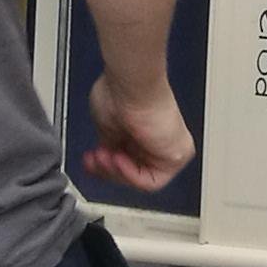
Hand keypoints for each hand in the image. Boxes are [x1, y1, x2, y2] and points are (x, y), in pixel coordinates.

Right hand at [84, 70, 193, 195]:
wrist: (133, 85)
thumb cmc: (121, 93)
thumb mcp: (107, 125)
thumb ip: (109, 145)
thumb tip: (104, 158)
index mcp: (142, 131)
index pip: (124, 160)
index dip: (104, 166)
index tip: (89, 163)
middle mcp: (156, 140)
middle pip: (130, 172)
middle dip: (107, 169)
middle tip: (95, 160)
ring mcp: (167, 148)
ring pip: (140, 179)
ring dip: (116, 172)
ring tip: (105, 156)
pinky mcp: (176, 155)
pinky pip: (152, 181)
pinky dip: (131, 176)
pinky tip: (119, 160)